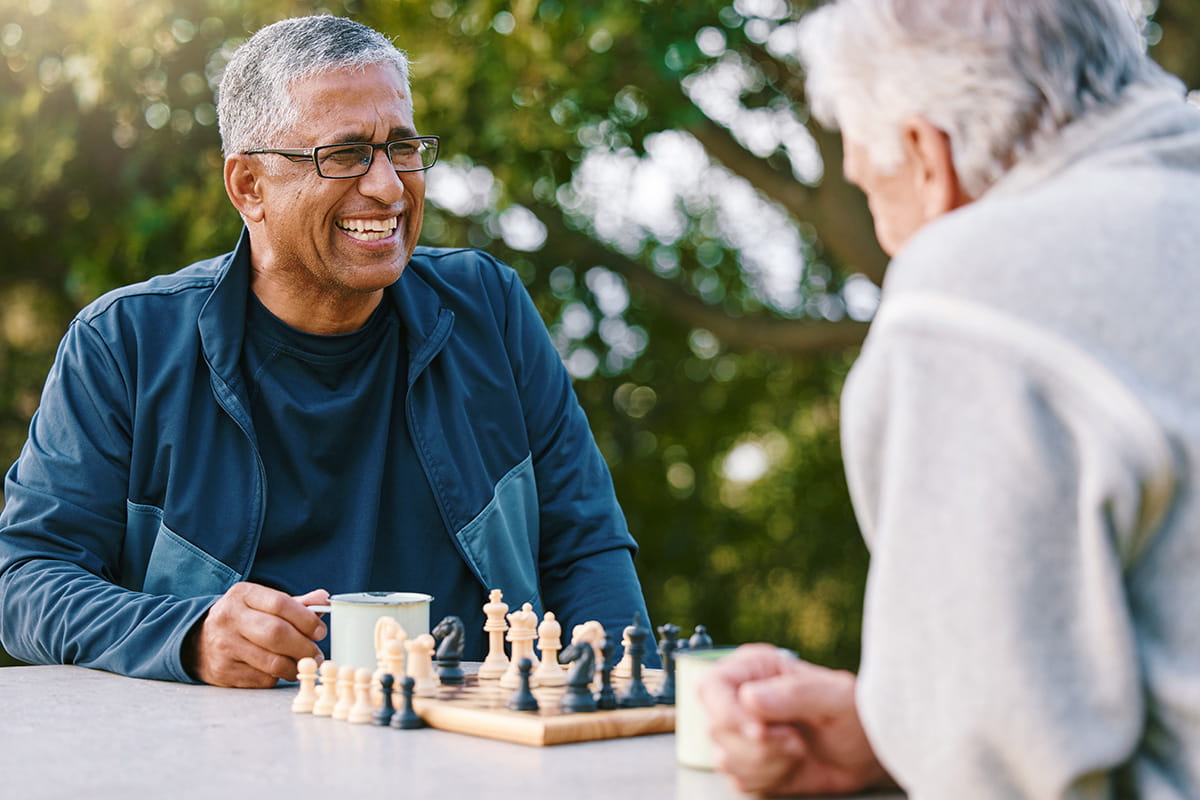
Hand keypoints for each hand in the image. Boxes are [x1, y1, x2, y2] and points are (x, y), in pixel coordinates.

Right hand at [183, 583, 328, 687]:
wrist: (199, 642)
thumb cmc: (242, 620)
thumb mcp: (262, 604)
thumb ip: (295, 604)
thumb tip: (324, 600)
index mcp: (242, 594)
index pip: (281, 604)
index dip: (306, 619)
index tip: (320, 631)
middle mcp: (229, 617)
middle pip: (277, 633)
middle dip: (304, 647)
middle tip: (315, 654)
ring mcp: (224, 645)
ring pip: (272, 661)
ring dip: (295, 666)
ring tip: (304, 664)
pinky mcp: (224, 671)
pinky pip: (262, 679)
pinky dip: (278, 677)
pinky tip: (281, 671)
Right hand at [698, 643, 893, 795]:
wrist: (869, 754)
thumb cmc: (856, 714)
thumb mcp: (836, 697)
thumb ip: (794, 693)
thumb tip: (749, 698)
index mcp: (754, 668)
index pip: (712, 687)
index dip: (728, 713)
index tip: (760, 733)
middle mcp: (740, 698)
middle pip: (716, 727)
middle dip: (760, 745)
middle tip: (797, 741)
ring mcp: (741, 732)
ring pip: (724, 758)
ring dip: (767, 763)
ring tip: (798, 750)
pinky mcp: (748, 763)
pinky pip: (739, 781)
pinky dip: (768, 780)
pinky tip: (792, 766)